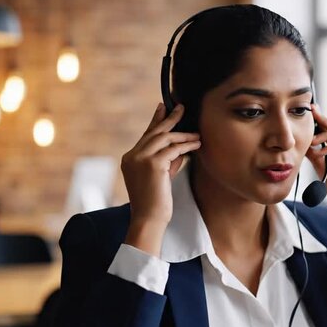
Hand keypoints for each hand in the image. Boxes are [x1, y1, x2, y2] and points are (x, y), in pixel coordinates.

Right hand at [120, 103, 200, 255]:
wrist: (149, 219)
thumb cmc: (155, 202)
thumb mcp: (161, 176)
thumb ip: (168, 160)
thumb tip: (182, 147)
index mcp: (130, 158)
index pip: (145, 135)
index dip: (156, 121)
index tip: (163, 108)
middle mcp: (132, 156)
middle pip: (154, 132)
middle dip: (169, 119)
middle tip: (181, 108)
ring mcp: (141, 159)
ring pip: (165, 138)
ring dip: (183, 135)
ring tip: (196, 134)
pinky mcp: (153, 164)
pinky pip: (173, 150)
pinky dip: (186, 146)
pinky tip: (196, 145)